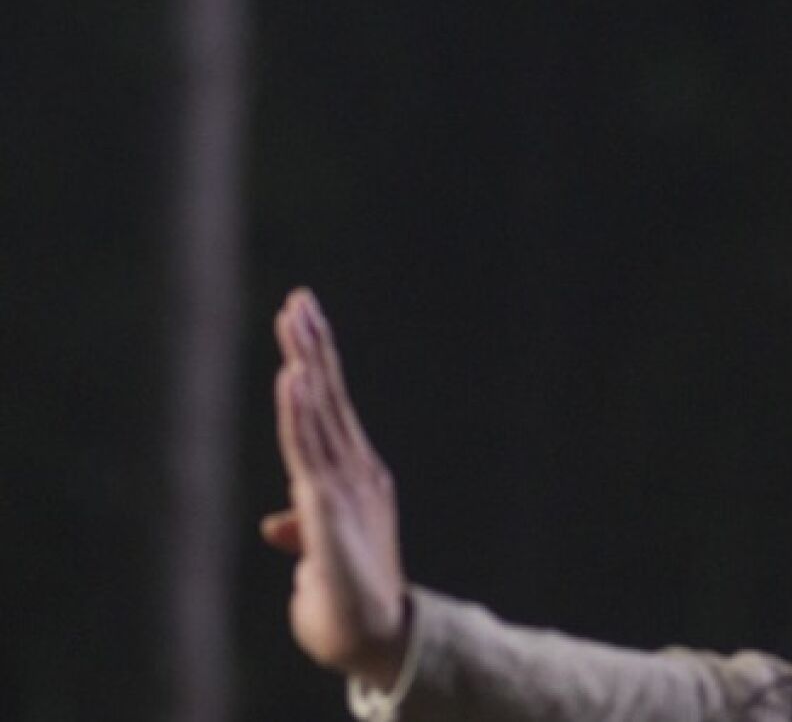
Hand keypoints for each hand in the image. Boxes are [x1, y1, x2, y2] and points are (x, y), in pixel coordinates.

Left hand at [261, 288, 409, 688]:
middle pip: (328, 397)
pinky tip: (295, 375)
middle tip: (301, 298)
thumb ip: (301, 527)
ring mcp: (343, 485)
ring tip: (296, 319)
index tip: (305, 318)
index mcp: (354, 476)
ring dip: (306, 362)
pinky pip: (307, 448)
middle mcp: (354, 471)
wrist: (375, 636)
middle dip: (313, 346)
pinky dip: (299, 410)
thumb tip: (274, 523)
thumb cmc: (346, 597)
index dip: (317, 363)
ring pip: (318, 412)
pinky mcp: (326, 506)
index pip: (330, 409)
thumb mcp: (316, 554)